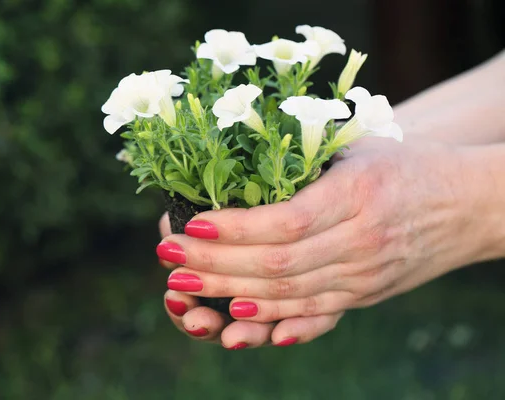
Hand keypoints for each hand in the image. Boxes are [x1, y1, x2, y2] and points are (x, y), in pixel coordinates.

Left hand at [158, 137, 487, 345]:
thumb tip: (237, 170)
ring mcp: (364, 275)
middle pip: (276, 265)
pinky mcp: (365, 294)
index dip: (234, 229)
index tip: (193, 224)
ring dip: (231, 294)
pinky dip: (274, 319)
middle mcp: (361, 241)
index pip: (285, 222)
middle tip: (170, 259)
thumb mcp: (360, 147)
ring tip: (187, 288)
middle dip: (216, 265)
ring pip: (288, 295)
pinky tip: (238, 321)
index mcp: (358, 194)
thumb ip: (307, 162)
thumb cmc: (408, 163)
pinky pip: (315, 314)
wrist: (468, 204)